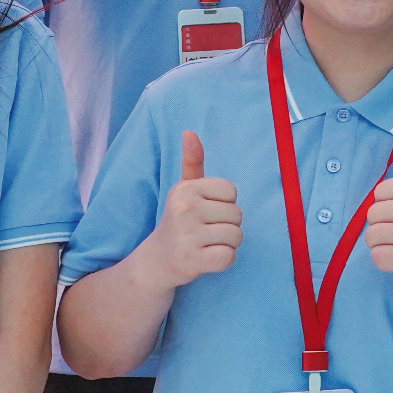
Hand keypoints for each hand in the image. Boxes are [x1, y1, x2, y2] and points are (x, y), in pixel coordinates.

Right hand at [144, 132, 241, 287]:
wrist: (155, 261)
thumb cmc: (178, 221)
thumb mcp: (184, 190)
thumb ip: (192, 162)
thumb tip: (189, 131)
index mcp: (185, 189)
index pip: (232, 191)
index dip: (224, 204)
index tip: (204, 212)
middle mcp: (184, 209)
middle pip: (237, 215)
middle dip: (226, 226)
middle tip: (203, 232)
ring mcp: (187, 236)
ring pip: (236, 236)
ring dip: (226, 244)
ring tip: (205, 245)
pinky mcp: (192, 260)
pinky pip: (228, 257)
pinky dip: (223, 261)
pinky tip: (206, 259)